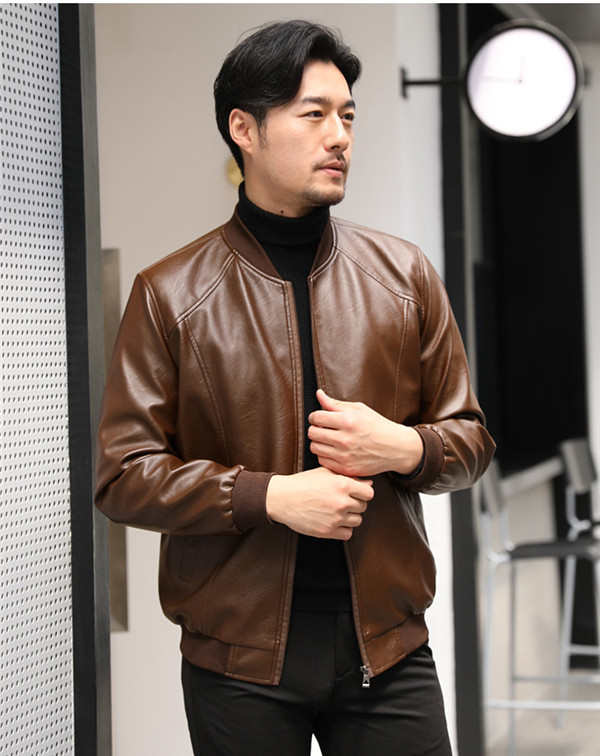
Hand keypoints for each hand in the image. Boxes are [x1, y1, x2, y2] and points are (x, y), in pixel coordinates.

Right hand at [265, 466, 373, 540]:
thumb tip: (368, 484)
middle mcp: (341, 502)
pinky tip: (334, 521)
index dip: (363, 493)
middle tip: (342, 501)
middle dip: (355, 504)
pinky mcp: (327, 531)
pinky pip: (347, 533)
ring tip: (337, 510)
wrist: (282, 498)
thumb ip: (349, 478)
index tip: (355, 493)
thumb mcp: (325, 473)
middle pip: (363, 507)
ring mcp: (335, 518)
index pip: (369, 493)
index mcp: (342, 484)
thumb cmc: (303, 483)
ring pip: (357, 520)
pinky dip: (343, 528)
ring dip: (350, 517)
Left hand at [307, 389, 423, 476]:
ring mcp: (345, 456)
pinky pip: (322, 461)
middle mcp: (346, 439)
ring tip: (328, 439)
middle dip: (315, 428)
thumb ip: (335, 403)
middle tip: (323, 428)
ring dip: (318, 442)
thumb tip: (318, 394)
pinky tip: (333, 450)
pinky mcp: (346, 468)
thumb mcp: (359, 409)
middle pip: (312, 433)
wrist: (395, 448)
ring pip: (314, 448)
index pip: (316, 417)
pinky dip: (324, 455)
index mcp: (349, 421)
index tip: (319, 418)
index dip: (315, 416)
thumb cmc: (377, 426)